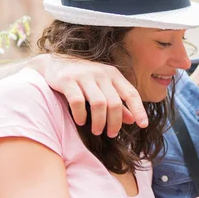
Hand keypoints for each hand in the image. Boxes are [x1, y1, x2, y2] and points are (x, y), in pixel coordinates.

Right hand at [30, 54, 147, 136]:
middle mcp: (101, 74)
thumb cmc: (84, 78)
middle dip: (115, 122)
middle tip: (112, 134)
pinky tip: (81, 122)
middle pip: (115, 103)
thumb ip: (118, 103)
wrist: (55, 62)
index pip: (131, 93)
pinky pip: (77, 101)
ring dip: (99, 121)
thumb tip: (132, 120)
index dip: (139, 110)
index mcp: (113, 75)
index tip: (143, 125)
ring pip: (98, 103)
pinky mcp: (67, 80)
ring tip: (97, 131)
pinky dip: (81, 114)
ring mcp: (84, 76)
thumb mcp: (104, 87)